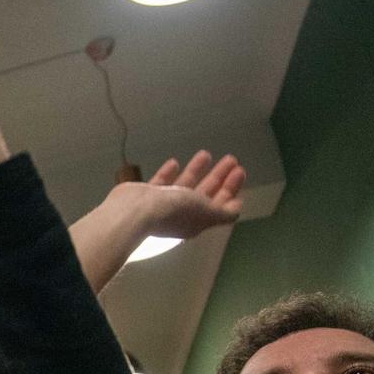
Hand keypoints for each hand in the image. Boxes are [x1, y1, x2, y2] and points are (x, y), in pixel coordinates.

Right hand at [121, 150, 246, 238]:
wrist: (134, 212)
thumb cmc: (173, 211)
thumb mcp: (207, 213)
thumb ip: (225, 212)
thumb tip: (237, 208)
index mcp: (198, 220)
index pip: (220, 204)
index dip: (231, 188)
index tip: (240, 171)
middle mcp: (182, 213)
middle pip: (206, 193)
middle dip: (219, 177)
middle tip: (231, 159)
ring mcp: (163, 204)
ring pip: (185, 185)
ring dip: (197, 170)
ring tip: (206, 153)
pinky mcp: (146, 195)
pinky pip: (162, 181)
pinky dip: (170, 172)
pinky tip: (175, 162)